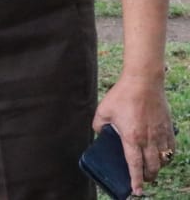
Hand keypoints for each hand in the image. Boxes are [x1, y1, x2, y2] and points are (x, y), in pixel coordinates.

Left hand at [94, 73, 174, 194]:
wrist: (143, 81)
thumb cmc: (121, 95)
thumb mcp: (103, 110)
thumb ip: (98, 125)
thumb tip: (99, 133)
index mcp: (132, 137)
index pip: (134, 165)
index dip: (135, 180)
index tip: (136, 191)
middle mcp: (148, 139)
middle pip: (152, 167)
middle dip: (148, 177)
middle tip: (143, 180)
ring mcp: (160, 134)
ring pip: (162, 160)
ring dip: (157, 168)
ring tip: (151, 169)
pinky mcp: (168, 128)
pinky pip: (171, 149)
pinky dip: (167, 156)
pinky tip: (161, 156)